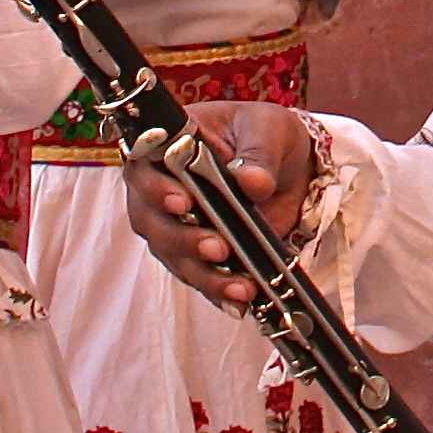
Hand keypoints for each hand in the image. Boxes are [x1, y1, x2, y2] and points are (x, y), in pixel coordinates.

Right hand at [122, 101, 312, 307]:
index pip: (145, 169)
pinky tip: (238, 301)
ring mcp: (175, 225)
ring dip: (204, 274)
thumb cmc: (264, 134)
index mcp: (166, 147)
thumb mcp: (267, 130)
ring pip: (173, 255)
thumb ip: (258, 155)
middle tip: (218, 248)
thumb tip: (251, 182)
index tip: (183, 203)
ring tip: (240, 286)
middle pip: (152, 222)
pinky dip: (217, 291)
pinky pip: (198, 276)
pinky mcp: (196, 253)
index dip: (157, 190)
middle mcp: (160, 189)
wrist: (288, 165)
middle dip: (184, 239)